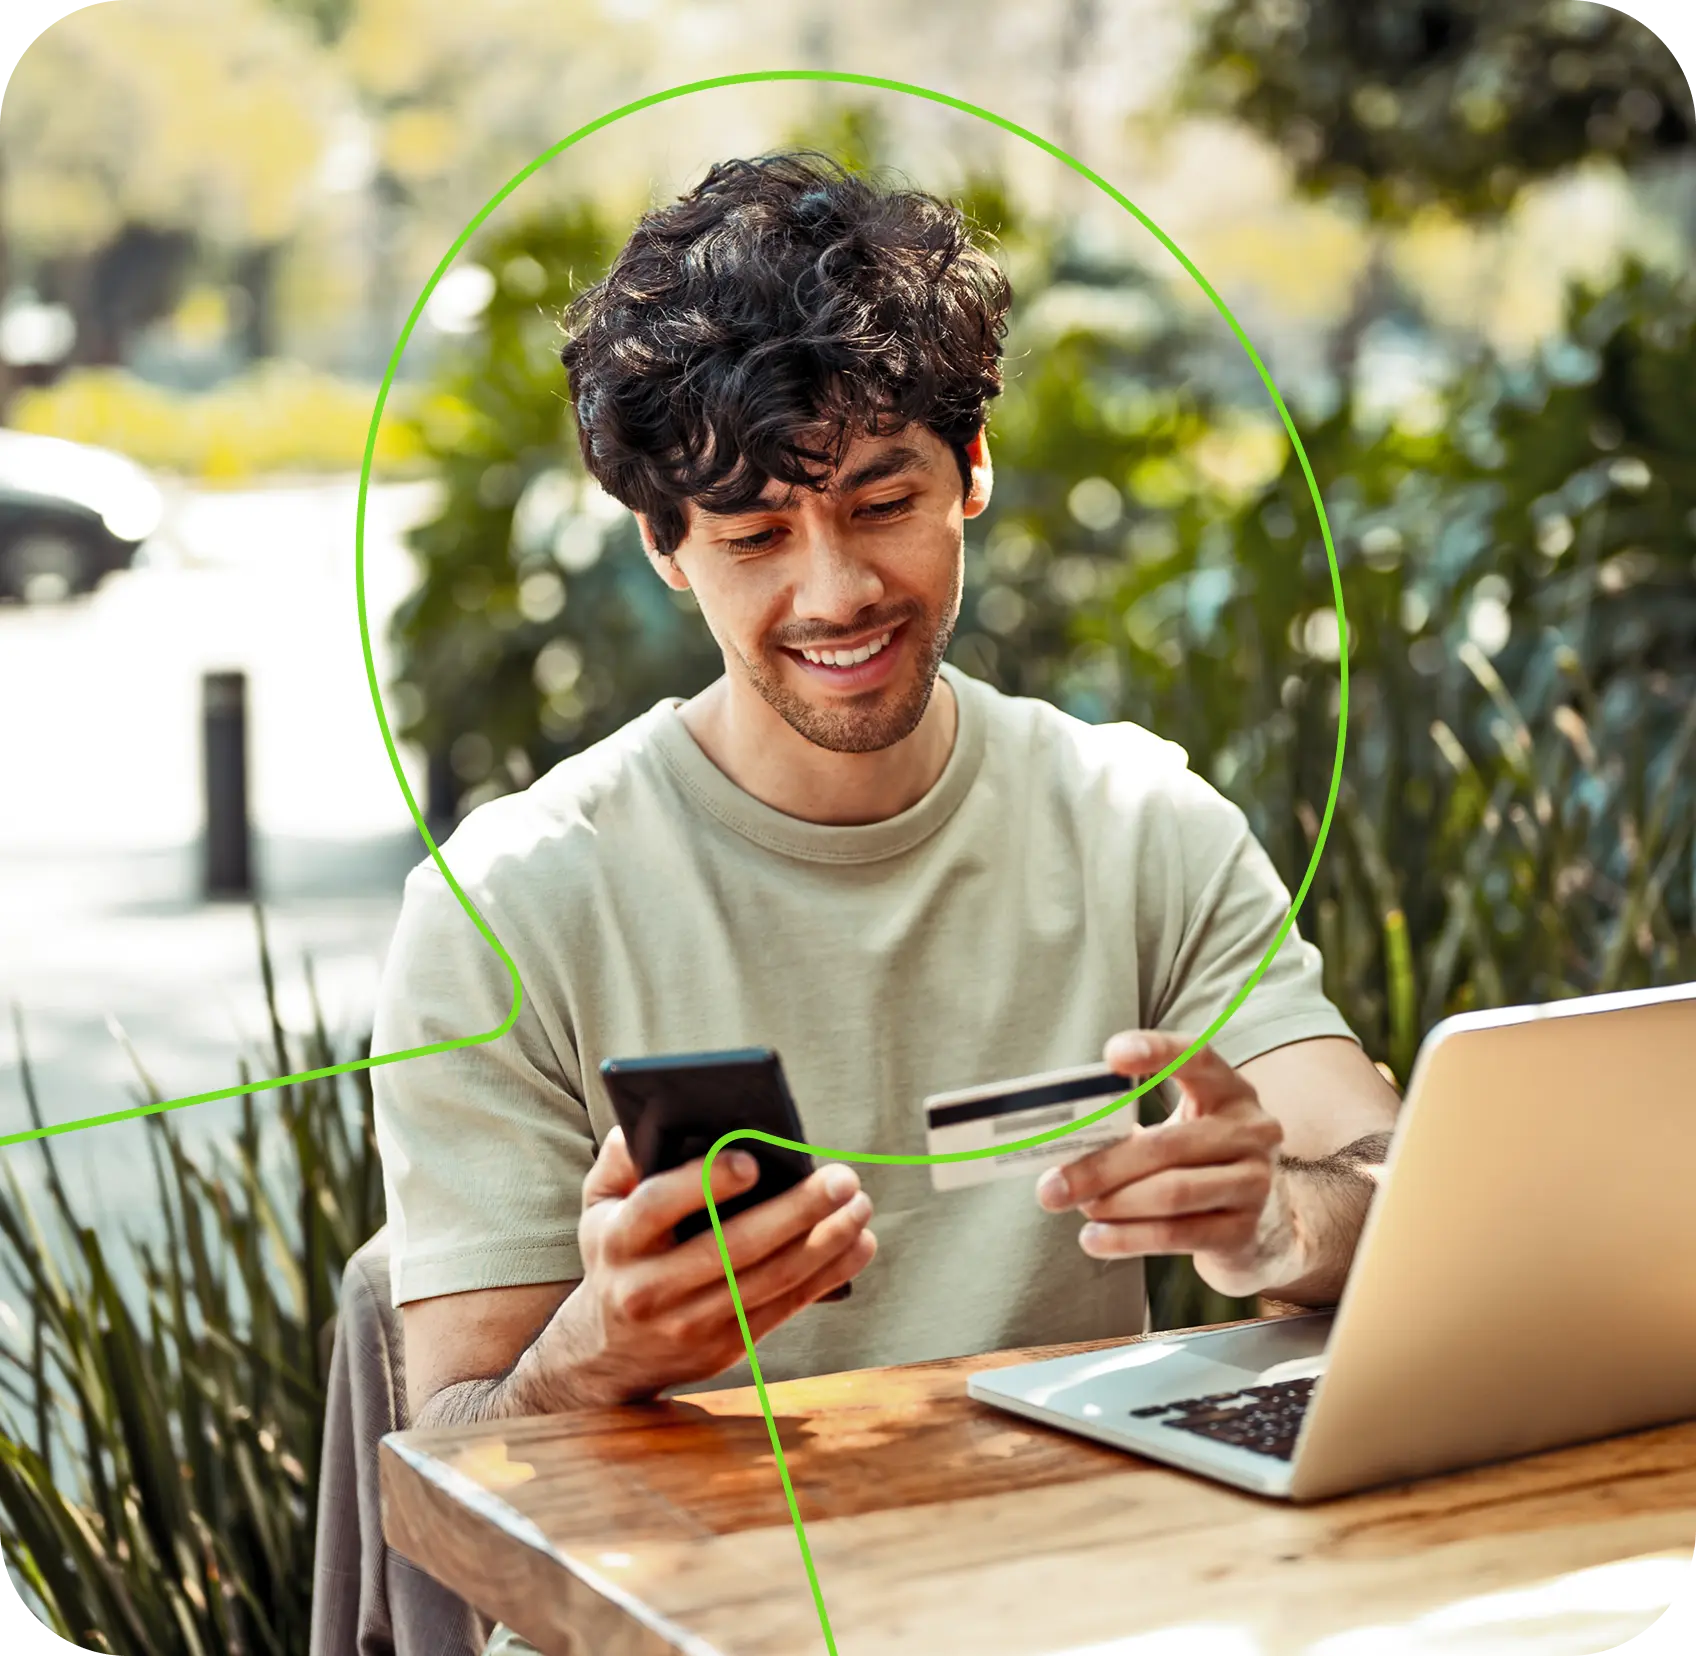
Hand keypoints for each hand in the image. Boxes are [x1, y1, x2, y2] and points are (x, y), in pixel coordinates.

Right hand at [550, 1126, 876, 1403]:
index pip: (659, 1206)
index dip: (705, 1183)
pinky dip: (827, 1276)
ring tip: (860, 1207)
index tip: (753, 1160)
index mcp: (618, 1240)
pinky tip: (858, 1245)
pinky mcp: (725, 1348)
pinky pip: (784, 1308)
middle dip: (795, 1211)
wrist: (608, 1354)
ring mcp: (689, 1324)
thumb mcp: (598, 1206)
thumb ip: (619, 1161)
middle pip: (732, 1248)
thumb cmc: (615, 1255)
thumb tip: (652, 1119)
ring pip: (768, 1281)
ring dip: (825, 1244)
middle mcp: (650, 1288)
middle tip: (842, 1179)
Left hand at [1034, 1030, 1301, 1298]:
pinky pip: (1178, 1234)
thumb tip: (1061, 1146)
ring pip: (1172, 1192)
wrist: (1244, 1219)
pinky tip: (1095, 1239)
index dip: (1158, 1052)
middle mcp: (1251, 1130)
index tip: (1112, 1055)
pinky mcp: (1243, 1229)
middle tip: (1052, 1186)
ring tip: (1078, 1208)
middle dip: (1102, 1167)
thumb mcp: (1171, 1127)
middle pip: (1167, 1144)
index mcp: (1228, 1089)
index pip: (1197, 1058)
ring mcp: (1254, 1181)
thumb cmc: (1190, 1158)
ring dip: (1114, 1204)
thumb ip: (1126, 1126)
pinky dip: (1129, 1238)